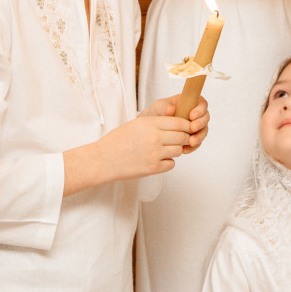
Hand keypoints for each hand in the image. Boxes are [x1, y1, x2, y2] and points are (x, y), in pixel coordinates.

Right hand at [63, 104, 193, 194]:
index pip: (179, 122)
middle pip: (182, 137)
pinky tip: (158, 159)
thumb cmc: (117, 141)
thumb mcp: (136, 124)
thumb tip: (176, 124)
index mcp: (149, 124)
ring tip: (165, 150)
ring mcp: (155, 154)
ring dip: (175, 150)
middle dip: (183, 138)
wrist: (103, 160)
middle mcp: (154, 138)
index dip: (186, 125)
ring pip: (179, 150)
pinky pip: (171, 164)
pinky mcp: (153, 168)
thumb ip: (156, 123)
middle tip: (179, 140)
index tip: (187, 128)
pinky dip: (167, 162)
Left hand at [150, 93, 208, 153]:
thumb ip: (165, 107)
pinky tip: (185, 149)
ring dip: (199, 137)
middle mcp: (196, 115)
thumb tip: (171, 109)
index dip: (200, 110)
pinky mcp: (192, 138)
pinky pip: (197, 143)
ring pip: (203, 131)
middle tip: (192, 128)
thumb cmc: (157, 112)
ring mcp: (195, 127)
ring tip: (191, 142)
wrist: (151, 127)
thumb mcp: (158, 107)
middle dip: (200, 124)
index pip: (202, 104)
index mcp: (190, 103)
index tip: (192, 116)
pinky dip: (192, 147)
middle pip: (206, 118)